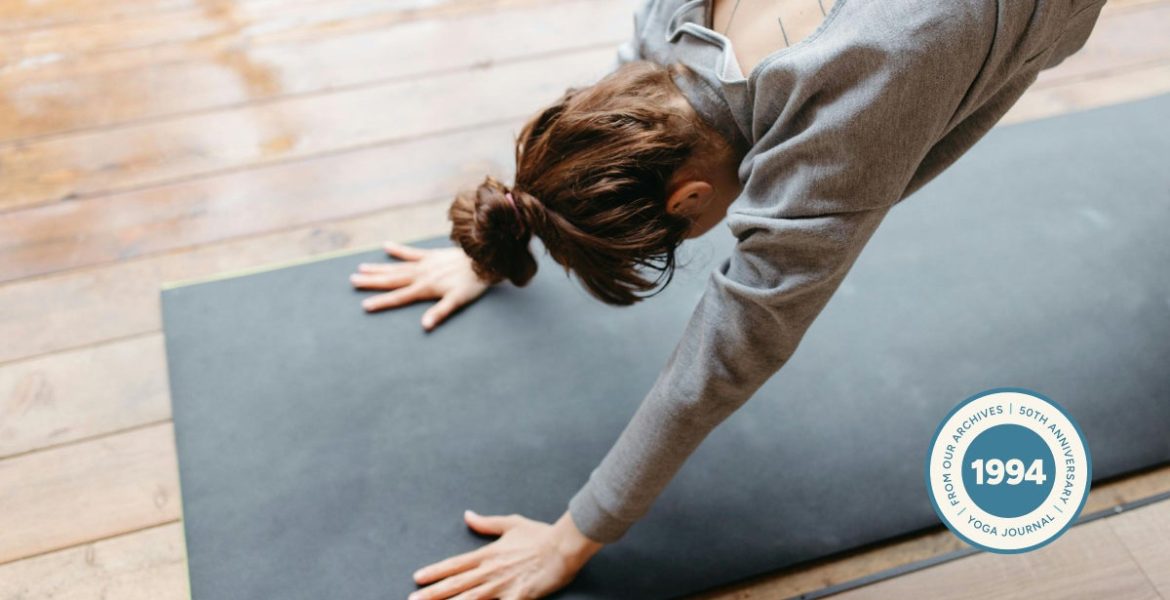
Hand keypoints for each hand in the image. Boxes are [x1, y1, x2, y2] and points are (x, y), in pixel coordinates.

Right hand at [351, 241, 490, 330]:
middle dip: (371, 282)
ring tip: (361, 268)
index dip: (381, 302)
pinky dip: (398, 250)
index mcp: (424, 288)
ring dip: (378, 268)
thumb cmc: (470, 285)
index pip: (398, 297)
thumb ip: (439, 313)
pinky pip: (411, 252)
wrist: (482, 261)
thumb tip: (424, 326)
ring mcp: (424, 264)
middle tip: (352, 281)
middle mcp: (420, 275)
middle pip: (391, 280)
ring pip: (396, 267)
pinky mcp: (430, 255)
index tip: (364, 305)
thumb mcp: (456, 302)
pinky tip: (385, 245)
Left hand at [409, 510, 603, 599]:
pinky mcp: (517, 597)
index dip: (435, 572)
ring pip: (470, 599)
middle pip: (456, 585)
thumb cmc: (540, 535)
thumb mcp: (511, 523)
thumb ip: (487, 523)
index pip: (455, 565)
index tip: (417, 578)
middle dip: (432, 594)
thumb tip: (468, 515)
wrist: (563, 546)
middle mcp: (490, 571)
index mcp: (488, 554)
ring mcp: (502, 585)